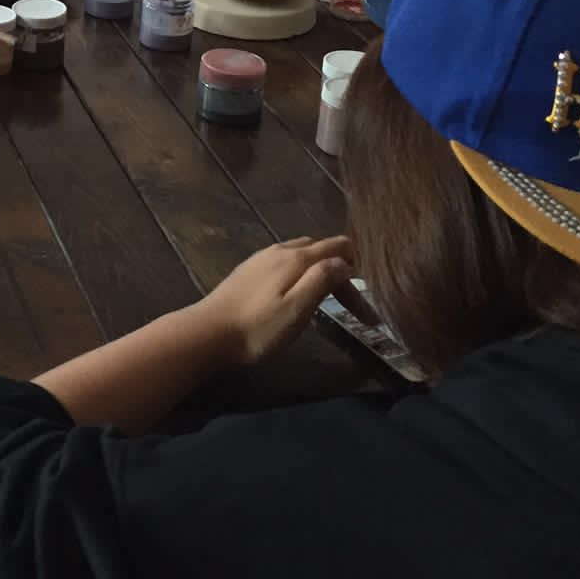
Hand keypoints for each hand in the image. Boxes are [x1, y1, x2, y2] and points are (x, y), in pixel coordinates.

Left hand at [199, 237, 362, 366]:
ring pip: (301, 254)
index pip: (337, 246)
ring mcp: (261, 259)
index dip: (358, 265)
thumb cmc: (257, 327)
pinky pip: (284, 262)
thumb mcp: (297, 309)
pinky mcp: (249, 270)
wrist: (209, 332)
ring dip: (320, 271)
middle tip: (353, 305)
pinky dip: (300, 272)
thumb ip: (321, 281)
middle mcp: (279, 251)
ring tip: (330, 299)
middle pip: (320, 249)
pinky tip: (297, 293)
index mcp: (295, 258)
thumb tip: (344, 261)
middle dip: (341, 270)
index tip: (370, 293)